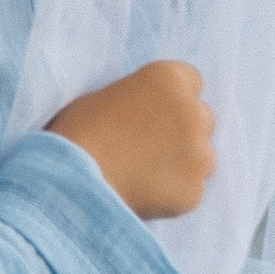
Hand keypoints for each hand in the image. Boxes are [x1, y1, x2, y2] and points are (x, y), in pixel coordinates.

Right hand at [48, 59, 212, 220]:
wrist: (73, 182)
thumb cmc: (78, 132)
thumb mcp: (107, 95)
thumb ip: (141, 98)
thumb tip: (150, 110)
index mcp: (169, 80)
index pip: (191, 81)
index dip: (171, 98)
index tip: (155, 112)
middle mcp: (193, 112)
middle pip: (201, 118)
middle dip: (182, 130)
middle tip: (148, 146)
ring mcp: (199, 154)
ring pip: (201, 156)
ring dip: (182, 162)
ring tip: (144, 174)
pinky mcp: (195, 190)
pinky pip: (191, 189)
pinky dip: (174, 192)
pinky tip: (145, 193)